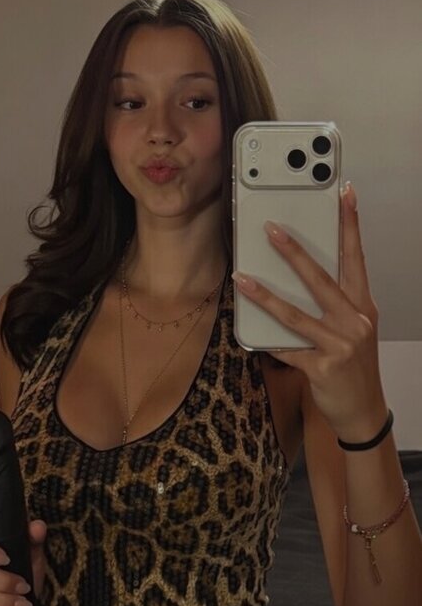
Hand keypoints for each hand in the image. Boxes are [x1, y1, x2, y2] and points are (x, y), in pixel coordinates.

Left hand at [232, 184, 387, 440]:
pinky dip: (269, 343)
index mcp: (362, 307)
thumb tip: (299, 283)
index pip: (356, 258)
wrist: (362, 411)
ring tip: (242, 279)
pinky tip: (249, 334)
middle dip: (294, 253)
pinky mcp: (322, 368)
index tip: (345, 194)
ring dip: (265, 296)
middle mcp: (354, 322)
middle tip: (271, 230)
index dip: (351, 225)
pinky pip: (288, 351)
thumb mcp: (354, 332)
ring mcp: (339, 345)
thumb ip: (335, 307)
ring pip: (296, 315)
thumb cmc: (354, 368)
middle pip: (320, 280)